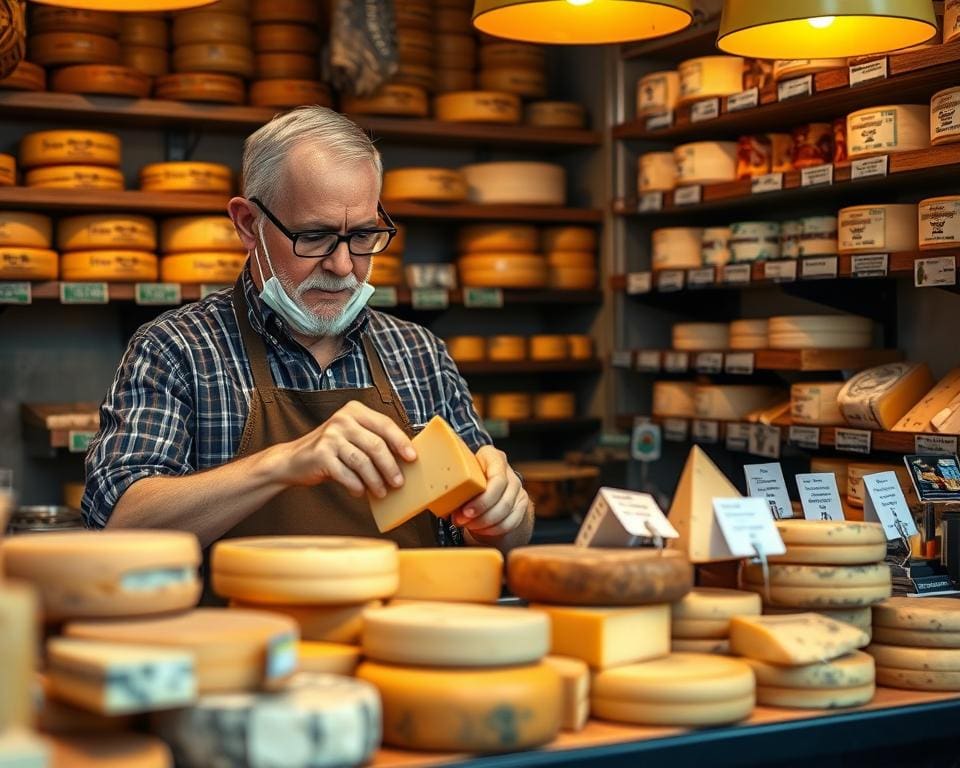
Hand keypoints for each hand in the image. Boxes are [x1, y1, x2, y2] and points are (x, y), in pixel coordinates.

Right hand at [273, 401, 415, 497]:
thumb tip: (405, 459)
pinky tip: (360, 492)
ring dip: (375, 481)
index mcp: (354, 411)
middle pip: (376, 445)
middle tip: (399, 483)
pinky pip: (346, 474)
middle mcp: (342, 420)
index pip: (385, 424)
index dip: (401, 442)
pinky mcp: (321, 454)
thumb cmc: (331, 451)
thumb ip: (373, 441)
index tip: (412, 458)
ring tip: (381, 492)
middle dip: (390, 467)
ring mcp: (330, 436)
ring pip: (363, 462)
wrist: (293, 460)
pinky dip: (356, 486)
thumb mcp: (352, 438)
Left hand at [452, 446, 529, 537]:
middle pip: (502, 497)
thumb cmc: (465, 479)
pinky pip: (511, 521)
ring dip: (485, 523)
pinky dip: (494, 529)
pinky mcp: (521, 504)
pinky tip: (480, 529)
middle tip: (461, 521)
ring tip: (467, 525)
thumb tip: (439, 497)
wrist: (483, 486)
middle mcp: (508, 471)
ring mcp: (517, 488)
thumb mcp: (459, 473)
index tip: (464, 511)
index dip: (482, 499)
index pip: (497, 478)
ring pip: (506, 511)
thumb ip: (453, 480)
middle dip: (481, 514)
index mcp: (492, 456)